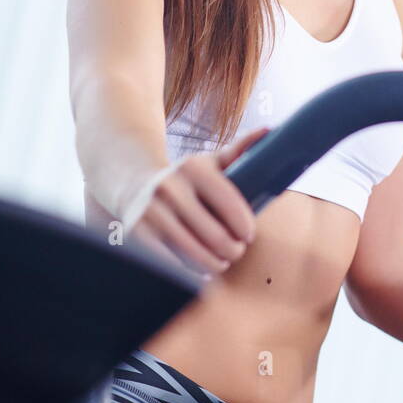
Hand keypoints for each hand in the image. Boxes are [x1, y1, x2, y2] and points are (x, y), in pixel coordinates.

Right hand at [121, 126, 269, 276]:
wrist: (134, 183)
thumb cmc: (183, 178)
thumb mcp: (208, 162)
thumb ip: (239, 150)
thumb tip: (269, 131)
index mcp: (193, 168)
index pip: (230, 202)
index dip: (244, 225)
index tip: (248, 235)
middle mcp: (170, 188)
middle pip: (215, 236)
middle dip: (232, 250)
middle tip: (236, 252)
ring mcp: (152, 212)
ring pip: (195, 254)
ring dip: (213, 264)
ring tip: (220, 262)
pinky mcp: (138, 234)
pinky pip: (172, 264)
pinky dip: (189, 271)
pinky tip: (197, 268)